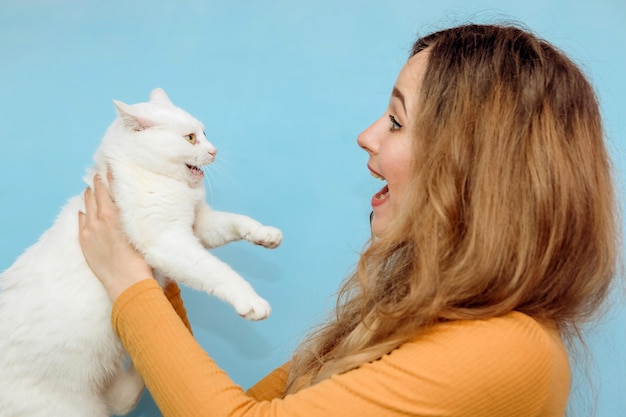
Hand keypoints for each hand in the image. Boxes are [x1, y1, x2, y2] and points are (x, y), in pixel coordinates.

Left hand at [78, 172, 152, 300]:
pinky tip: (86, 208)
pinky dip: (84, 210)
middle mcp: (99, 218)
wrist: (127, 281)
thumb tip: (137, 204)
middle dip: (97, 182)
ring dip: (90, 195)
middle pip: (94, 192)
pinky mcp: (84, 240)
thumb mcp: (142, 230)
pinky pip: (81, 219)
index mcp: (115, 214)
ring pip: (86, 204)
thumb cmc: (141, 258)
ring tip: (93, 188)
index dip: (109, 175)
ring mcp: (89, 229)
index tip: (110, 166)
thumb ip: (135, 214)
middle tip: (100, 174)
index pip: (109, 187)